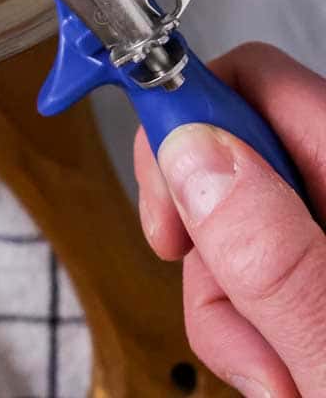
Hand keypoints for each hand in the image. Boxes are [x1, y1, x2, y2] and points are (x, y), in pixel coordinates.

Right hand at [134, 42, 325, 396]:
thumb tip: (195, 148)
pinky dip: (258, 332)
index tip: (164, 210)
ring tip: (277, 384)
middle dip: (213, 249)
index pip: (262, 84)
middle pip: (239, 162)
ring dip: (235, 312)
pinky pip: (268, 283)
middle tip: (238, 334)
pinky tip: (287, 381)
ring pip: (242, 232)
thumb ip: (275, 258)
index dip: (192, 122)